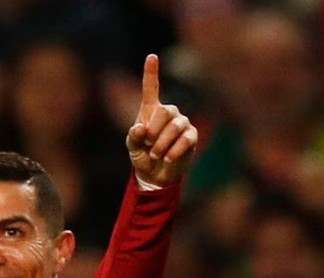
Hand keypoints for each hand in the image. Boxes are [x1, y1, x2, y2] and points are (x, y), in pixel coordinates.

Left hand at [126, 54, 197, 186]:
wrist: (155, 174)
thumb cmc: (142, 155)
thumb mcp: (132, 147)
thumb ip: (133, 137)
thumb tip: (140, 128)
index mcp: (150, 110)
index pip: (151, 88)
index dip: (151, 72)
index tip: (151, 56)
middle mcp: (168, 113)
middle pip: (165, 111)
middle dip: (154, 131)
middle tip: (148, 144)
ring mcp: (182, 123)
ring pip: (175, 126)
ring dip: (162, 143)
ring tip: (156, 155)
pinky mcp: (191, 136)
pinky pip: (185, 139)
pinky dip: (174, 151)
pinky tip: (167, 158)